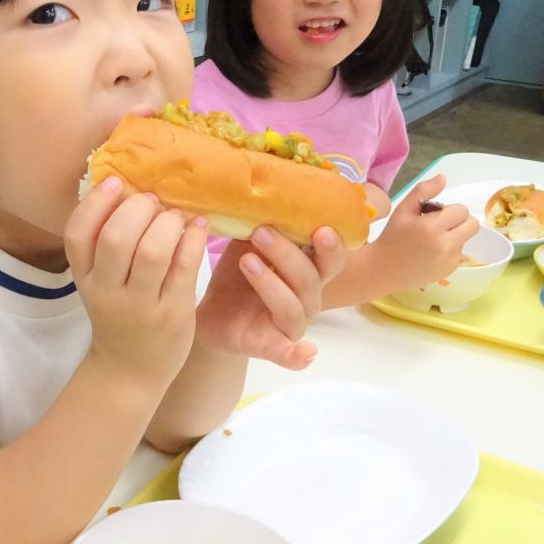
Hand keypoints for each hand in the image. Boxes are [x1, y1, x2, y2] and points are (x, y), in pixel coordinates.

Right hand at [65, 177, 208, 385]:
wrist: (131, 369)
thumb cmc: (118, 313)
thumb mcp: (99, 280)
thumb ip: (104, 243)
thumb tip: (130, 187)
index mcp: (85, 277)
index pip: (77, 234)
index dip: (95, 203)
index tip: (117, 184)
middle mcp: (108, 291)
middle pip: (115, 238)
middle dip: (138, 209)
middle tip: (153, 201)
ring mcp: (140, 305)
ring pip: (151, 252)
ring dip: (167, 222)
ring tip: (175, 216)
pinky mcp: (173, 312)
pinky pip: (184, 267)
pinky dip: (193, 238)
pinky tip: (198, 225)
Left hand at [195, 225, 345, 369]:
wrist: (213, 316)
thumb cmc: (238, 275)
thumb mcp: (246, 245)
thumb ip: (258, 224)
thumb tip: (258, 188)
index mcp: (307, 268)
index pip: (329, 255)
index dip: (330, 243)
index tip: (321, 226)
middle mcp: (308, 295)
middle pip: (311, 276)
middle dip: (289, 254)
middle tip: (262, 232)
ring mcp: (293, 322)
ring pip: (293, 304)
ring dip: (272, 282)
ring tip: (246, 261)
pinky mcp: (274, 345)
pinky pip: (290, 354)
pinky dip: (298, 355)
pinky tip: (306, 352)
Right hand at [373, 174, 479, 288]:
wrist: (384, 270)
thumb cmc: (392, 237)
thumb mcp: (402, 210)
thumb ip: (423, 191)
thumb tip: (443, 177)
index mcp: (432, 226)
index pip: (461, 210)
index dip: (448, 210)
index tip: (433, 215)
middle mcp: (445, 244)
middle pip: (472, 225)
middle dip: (459, 221)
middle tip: (440, 225)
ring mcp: (450, 259)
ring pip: (466, 238)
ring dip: (455, 235)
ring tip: (433, 240)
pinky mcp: (451, 270)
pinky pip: (460, 253)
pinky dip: (450, 250)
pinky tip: (432, 252)